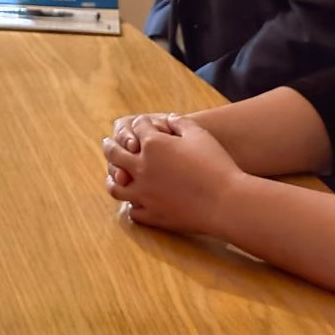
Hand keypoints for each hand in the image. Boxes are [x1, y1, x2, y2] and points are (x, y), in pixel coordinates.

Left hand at [100, 113, 240, 233]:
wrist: (227, 202)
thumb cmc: (217, 165)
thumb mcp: (200, 135)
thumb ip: (180, 123)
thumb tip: (168, 118)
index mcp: (153, 145)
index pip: (137, 128)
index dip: (141, 125)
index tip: (141, 126)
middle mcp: (142, 168)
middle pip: (115, 153)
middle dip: (110, 145)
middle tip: (107, 143)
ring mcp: (144, 194)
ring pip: (116, 186)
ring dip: (113, 177)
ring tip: (113, 174)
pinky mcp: (152, 215)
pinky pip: (132, 210)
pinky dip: (132, 204)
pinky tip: (135, 201)